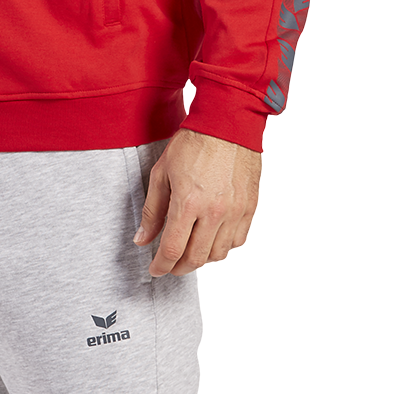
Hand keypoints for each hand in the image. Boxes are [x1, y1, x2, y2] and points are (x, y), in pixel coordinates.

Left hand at [134, 130, 261, 276]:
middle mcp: (214, 211)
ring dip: (201, 259)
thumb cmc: (194, 143)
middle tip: (170, 266)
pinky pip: (237, 240)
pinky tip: (211, 240)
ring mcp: (235, 211)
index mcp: (188, 202)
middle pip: (196, 258)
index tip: (155, 270)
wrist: (228, 124)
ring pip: (218, 253)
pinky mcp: (250, 207)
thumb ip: (152, 210)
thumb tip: (142, 239)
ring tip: (190, 252)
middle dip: (179, 268)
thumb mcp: (162, 173)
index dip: (161, 266)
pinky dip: (223, 247)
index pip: (172, 249)